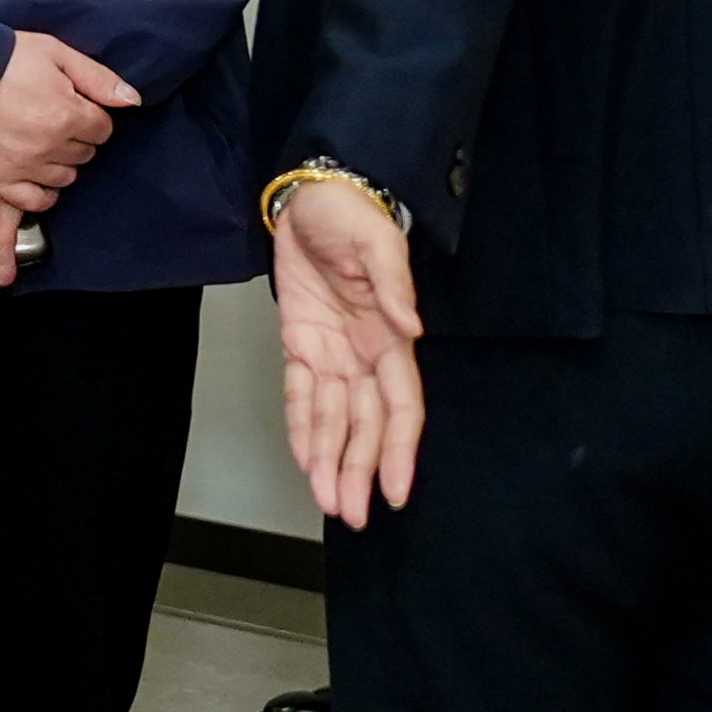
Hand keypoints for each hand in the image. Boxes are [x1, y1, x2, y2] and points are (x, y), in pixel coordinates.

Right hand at [0, 27, 141, 207]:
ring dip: (60, 161)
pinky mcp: (0, 181)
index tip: (72, 104)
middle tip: (53, 118)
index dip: (90, 114)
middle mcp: (51, 147)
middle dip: (76, 136)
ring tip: (41, 142)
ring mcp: (25, 168)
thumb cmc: (0, 58)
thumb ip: (97, 77)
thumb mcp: (53, 52)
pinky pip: (37, 201)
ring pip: (66, 177)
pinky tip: (37, 173)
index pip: (103, 129)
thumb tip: (132, 100)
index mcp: (69, 115)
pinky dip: (43, 191)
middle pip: (85, 153)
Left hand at [271, 171, 429, 528]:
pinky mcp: (301, 343)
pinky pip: (302, 395)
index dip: (399, 449)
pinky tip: (307, 462)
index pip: (400, 406)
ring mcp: (333, 353)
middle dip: (360, 470)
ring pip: (335, 420)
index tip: (397, 489)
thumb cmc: (351, 217)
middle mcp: (364, 354)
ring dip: (332, 461)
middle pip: (366, 425)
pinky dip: (303, 429)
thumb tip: (411, 328)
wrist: (314, 195)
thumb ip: (392, 286)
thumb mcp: (375, 243)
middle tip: (355, 516)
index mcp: (389, 337)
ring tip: (332, 504)